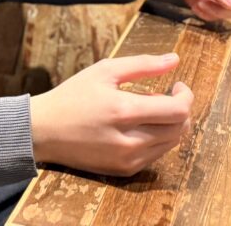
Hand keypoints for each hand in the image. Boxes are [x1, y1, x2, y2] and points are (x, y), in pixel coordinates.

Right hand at [30, 54, 192, 176]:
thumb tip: (174, 59)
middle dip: (181, 109)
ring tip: (148, 109)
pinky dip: (157, 138)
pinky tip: (139, 125)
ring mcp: (128, 159)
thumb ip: (143, 65)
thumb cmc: (73, 96)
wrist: (44, 131)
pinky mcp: (124, 171)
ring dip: (170, 124)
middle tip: (166, 95)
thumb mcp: (104, 71)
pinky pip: (156, 155)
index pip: (178, 111)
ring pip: (171, 143)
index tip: (177, 85)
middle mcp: (130, 141)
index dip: (186, 96)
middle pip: (180, 129)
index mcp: (124, 111)